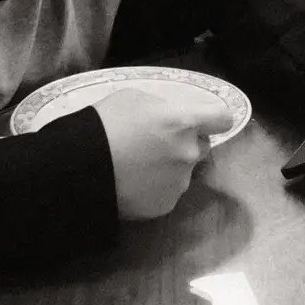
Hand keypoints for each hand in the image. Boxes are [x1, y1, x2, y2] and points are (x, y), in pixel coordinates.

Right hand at [92, 84, 230, 220]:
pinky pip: (169, 192)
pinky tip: (134, 183)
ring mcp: (179, 182)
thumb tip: (170, 118)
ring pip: (184, 170)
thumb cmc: (105, 124)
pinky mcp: (165, 206)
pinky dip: (157, 187)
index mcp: (184, 122)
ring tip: (139, 166)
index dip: (214, 118)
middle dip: (186, 143)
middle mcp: (189, 153)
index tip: (204, 120)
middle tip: (157, 143)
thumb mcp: (134, 98)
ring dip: (170, 166)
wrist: (81, 170)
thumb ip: (162, 108)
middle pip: (202, 145)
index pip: (223, 118)